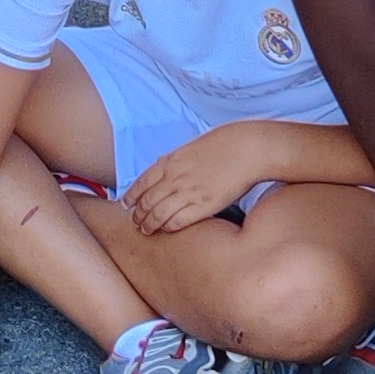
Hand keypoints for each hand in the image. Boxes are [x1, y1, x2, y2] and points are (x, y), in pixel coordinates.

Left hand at [121, 126, 268, 236]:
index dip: (131, 196)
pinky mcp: (205, 204)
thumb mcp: (192, 146)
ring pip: (158, 214)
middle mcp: (175, 177)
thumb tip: (164, 164)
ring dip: (149, 224)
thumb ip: (175, 159)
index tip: (125, 205)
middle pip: (147, 201)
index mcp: (171, 161)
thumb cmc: (225, 143)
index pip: (142, 183)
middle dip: (137, 215)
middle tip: (134, 222)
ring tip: (146, 230)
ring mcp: (189, 192)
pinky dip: (169, 226)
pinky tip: (167, 229)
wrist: (248, 147)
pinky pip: (179, 220)